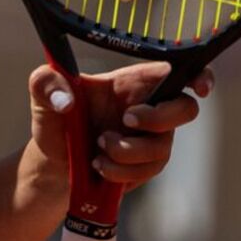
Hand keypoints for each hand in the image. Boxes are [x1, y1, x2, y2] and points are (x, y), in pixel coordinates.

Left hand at [29, 63, 212, 186]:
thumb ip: (46, 82)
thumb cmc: (53, 118)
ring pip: (163, 146)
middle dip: (158, 118)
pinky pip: (148, 170)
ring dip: (128, 150)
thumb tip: (66, 100)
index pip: (178, 70)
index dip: (199, 75)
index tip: (199, 88)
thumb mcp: (41, 92)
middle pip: (185, 109)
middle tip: (125, 120)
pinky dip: (121, 170)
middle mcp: (149, 107)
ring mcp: (151, 139)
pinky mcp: (145, 166)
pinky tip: (99, 165)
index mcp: (133, 81)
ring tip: (98, 147)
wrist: (53, 162)